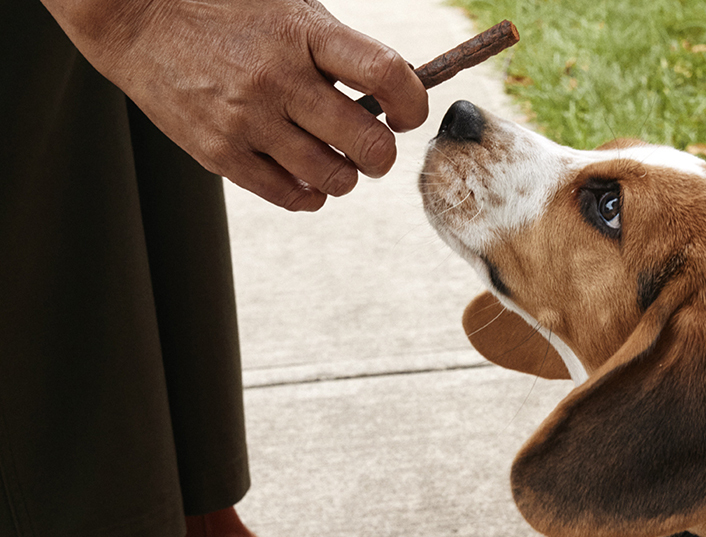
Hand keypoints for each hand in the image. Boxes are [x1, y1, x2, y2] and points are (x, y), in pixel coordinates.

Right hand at [42, 0, 428, 210]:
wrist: (138, 19)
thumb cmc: (227, 13)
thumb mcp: (291, 10)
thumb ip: (339, 50)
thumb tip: (394, 93)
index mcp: (305, 34)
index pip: (386, 74)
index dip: (412, 104)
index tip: (406, 115)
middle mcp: (279, 78)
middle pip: (367, 141)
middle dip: (382, 155)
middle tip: (374, 149)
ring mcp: (248, 119)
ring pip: (332, 177)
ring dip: (346, 176)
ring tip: (336, 161)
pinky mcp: (219, 152)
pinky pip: (286, 195)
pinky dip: (309, 194)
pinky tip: (306, 179)